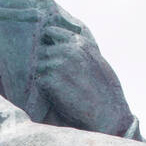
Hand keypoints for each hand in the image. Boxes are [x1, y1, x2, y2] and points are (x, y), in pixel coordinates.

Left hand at [36, 16, 133, 134]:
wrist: (108, 113)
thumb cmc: (107, 91)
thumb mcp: (98, 61)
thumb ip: (82, 51)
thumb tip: (67, 46)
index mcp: (79, 42)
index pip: (51, 32)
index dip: (47, 42)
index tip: (46, 50)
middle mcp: (67, 50)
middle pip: (41, 50)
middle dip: (43, 62)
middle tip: (52, 77)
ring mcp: (57, 64)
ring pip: (38, 66)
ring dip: (42, 76)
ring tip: (56, 89)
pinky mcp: (50, 81)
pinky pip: (38, 81)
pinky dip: (43, 89)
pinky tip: (55, 96)